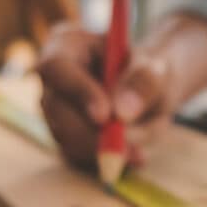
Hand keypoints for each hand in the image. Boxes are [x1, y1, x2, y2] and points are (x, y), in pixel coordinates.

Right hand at [37, 22, 173, 167]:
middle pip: (56, 109)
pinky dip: (107, 159)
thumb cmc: (147, 71)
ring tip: (141, 146)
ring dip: (106, 147)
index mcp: (65, 46)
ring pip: (67, 138)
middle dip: (91, 133)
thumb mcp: (155, 68)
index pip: (57, 68)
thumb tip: (121, 113)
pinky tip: (135, 154)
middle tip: (128, 147)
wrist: (149, 92)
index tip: (105, 116)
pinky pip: (79, 156)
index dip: (79, 92)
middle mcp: (51, 81)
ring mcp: (53, 112)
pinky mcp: (64, 138)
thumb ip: (143, 83)